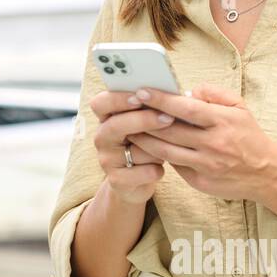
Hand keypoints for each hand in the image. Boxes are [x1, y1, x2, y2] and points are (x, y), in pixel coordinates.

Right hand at [89, 88, 173, 206]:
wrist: (136, 181)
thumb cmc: (146, 143)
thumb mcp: (145, 124)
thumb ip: (151, 109)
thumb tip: (176, 95)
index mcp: (106, 118)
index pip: (100, 103)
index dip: (118, 99)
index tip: (140, 96)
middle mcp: (101, 137)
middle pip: (115, 125)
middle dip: (144, 120)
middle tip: (169, 118)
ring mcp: (106, 160)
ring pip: (136, 151)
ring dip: (157, 150)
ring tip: (166, 150)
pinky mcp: (116, 180)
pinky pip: (145, 172)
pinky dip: (157, 170)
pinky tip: (159, 168)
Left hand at [127, 82, 276, 200]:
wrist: (267, 173)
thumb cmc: (248, 135)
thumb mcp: (239, 107)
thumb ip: (214, 93)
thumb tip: (187, 90)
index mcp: (223, 122)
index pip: (187, 108)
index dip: (161, 99)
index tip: (141, 91)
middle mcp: (214, 144)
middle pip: (171, 131)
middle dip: (144, 119)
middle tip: (125, 109)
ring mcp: (206, 165)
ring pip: (166, 151)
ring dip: (144, 139)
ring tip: (128, 128)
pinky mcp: (200, 182)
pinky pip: (173, 166)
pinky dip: (157, 155)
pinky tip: (144, 146)